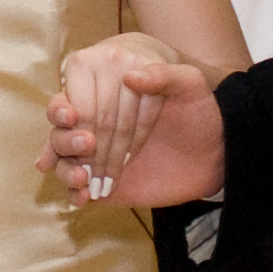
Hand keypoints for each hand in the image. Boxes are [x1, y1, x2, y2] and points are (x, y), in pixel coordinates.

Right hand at [44, 35, 224, 208]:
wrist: (213, 148)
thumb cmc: (197, 108)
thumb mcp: (190, 85)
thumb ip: (164, 74)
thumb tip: (130, 77)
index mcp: (104, 81)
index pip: (80, 99)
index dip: (78, 111)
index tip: (76, 119)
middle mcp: (91, 112)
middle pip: (64, 126)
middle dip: (71, 139)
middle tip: (89, 145)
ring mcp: (91, 145)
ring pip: (59, 152)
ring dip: (65, 165)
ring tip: (82, 176)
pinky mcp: (97, 174)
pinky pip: (73, 183)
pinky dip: (73, 191)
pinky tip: (83, 197)